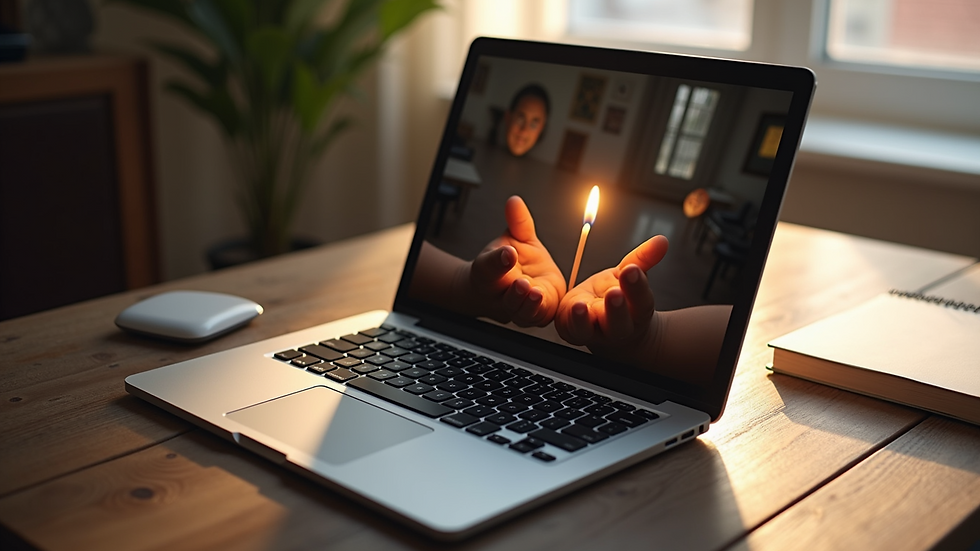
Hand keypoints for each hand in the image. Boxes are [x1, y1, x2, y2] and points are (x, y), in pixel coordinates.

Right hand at [461, 196, 565, 326]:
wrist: (506, 290)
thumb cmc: (509, 262)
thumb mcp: (515, 239)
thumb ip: (517, 223)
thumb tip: (515, 201)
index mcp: (489, 273)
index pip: (489, 267)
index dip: (498, 261)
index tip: (508, 251)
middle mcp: (501, 294)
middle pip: (504, 296)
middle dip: (514, 291)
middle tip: (522, 283)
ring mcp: (517, 308)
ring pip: (520, 312)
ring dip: (528, 305)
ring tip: (535, 294)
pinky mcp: (535, 316)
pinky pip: (538, 318)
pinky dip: (543, 312)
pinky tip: (548, 302)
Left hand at [555, 236, 668, 353]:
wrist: (605, 330)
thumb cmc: (619, 297)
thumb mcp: (628, 275)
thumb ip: (643, 259)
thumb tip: (662, 240)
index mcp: (635, 311)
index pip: (641, 301)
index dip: (637, 286)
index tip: (632, 270)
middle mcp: (617, 326)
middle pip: (619, 322)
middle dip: (617, 308)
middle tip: (615, 293)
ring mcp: (594, 332)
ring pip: (591, 329)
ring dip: (585, 318)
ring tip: (581, 306)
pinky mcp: (574, 331)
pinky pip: (572, 328)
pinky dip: (571, 319)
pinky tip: (571, 308)